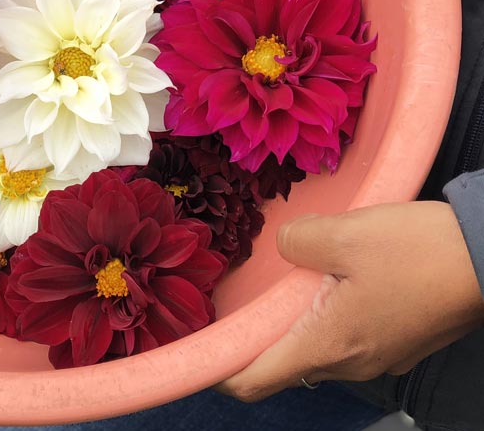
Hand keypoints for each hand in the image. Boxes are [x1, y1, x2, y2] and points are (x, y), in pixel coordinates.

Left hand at [216, 201, 483, 401]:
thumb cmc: (417, 252)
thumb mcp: (343, 235)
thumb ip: (295, 242)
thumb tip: (285, 247)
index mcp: (326, 345)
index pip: (254, 381)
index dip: (219, 371)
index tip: (199, 350)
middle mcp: (349, 363)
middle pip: (282, 365)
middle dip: (254, 339)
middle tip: (234, 303)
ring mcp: (378, 355)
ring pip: (316, 349)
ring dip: (292, 324)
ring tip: (279, 285)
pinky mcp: (398, 341)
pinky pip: (346, 337)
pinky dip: (324, 317)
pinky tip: (325, 281)